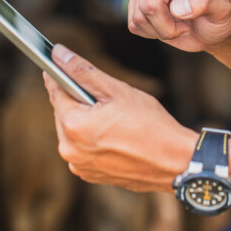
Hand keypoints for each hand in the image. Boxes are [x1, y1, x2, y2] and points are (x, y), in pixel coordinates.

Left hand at [43, 44, 196, 192]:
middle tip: (104, 98)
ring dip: (84, 121)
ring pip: (72, 132)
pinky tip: (114, 136)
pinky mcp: (89, 175)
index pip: (56, 91)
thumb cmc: (151, 124)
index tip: (57, 65)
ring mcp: (78, 165)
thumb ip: (82, 71)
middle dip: (78, 101)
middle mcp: (69, 149)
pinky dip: (92, 140)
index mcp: (73, 125)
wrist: (175, 163)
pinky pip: (82, 149)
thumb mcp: (116, 90)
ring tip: (113, 119)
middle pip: (63, 113)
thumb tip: (58, 54)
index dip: (58, 76)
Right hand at [113, 0, 230, 52]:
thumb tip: (177, 8)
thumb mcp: (222, 8)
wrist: (212, 30)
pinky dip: (152, 33)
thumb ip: (204, 4)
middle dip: (166, 23)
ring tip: (179, 26)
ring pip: (138, 17)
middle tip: (185, 26)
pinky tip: (167, 28)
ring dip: (161, 30)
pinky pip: (134, 25)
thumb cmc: (220, 15)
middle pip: (148, 3)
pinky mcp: (137, 9)